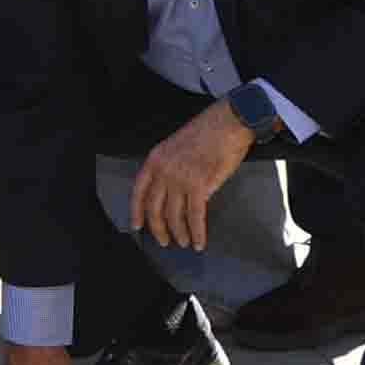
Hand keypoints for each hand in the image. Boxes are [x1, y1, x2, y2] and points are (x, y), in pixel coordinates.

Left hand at [127, 100, 254, 255]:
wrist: (229, 122)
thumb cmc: (208, 131)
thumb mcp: (176, 145)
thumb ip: (168, 165)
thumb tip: (169, 190)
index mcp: (156, 158)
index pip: (138, 191)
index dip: (136, 211)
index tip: (136, 226)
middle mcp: (164, 170)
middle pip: (154, 208)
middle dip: (159, 229)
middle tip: (164, 241)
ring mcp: (180, 178)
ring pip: (174, 216)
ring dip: (179, 234)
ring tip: (184, 242)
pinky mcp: (199, 186)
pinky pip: (195, 217)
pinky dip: (197, 233)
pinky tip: (199, 242)